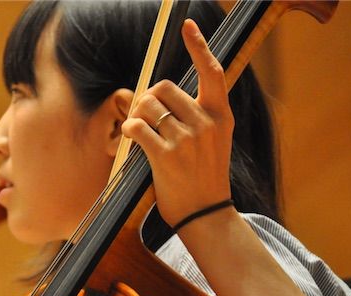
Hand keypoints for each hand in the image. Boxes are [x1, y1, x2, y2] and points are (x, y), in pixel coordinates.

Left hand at [121, 19, 233, 228]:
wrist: (206, 213)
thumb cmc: (205, 176)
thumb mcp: (215, 140)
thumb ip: (198, 115)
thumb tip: (161, 94)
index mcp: (222, 115)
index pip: (212, 71)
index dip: (199, 46)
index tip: (187, 26)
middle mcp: (207, 123)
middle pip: (164, 87)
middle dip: (148, 99)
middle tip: (145, 117)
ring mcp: (188, 139)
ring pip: (148, 106)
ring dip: (136, 115)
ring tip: (140, 131)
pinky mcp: (167, 156)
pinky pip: (137, 127)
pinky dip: (128, 130)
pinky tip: (131, 138)